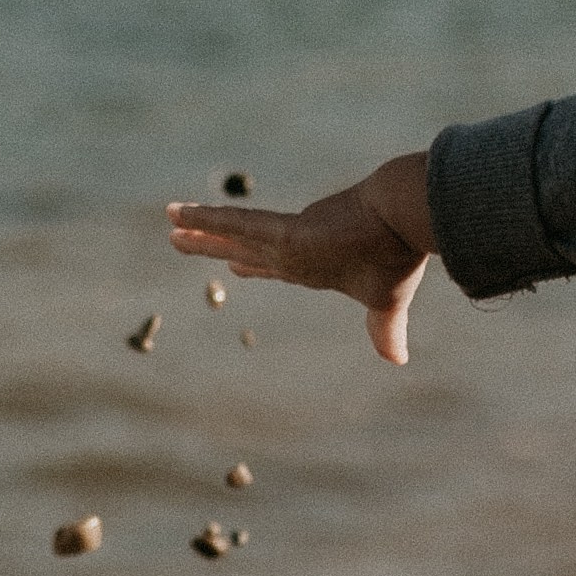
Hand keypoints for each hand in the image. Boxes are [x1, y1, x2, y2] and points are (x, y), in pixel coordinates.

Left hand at [167, 154, 433, 364]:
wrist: (405, 221)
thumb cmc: (398, 257)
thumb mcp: (387, 302)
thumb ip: (384, 331)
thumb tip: (398, 361)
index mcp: (314, 263)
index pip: (273, 264)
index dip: (251, 264)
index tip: (232, 264)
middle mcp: (294, 250)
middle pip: (243, 248)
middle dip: (214, 244)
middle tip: (182, 239)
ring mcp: (285, 241)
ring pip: (231, 235)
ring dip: (199, 231)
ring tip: (170, 221)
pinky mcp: (283, 233)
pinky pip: (234, 225)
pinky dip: (205, 219)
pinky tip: (178, 213)